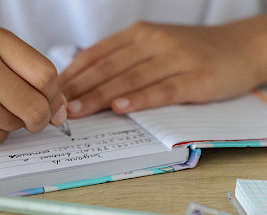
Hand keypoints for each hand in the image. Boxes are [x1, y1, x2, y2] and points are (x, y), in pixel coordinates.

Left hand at [59, 16, 266, 117]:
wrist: (239, 46)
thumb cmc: (189, 51)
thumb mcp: (152, 46)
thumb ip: (123, 60)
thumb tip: (87, 82)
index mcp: (137, 34)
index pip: (96, 54)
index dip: (72, 74)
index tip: (53, 92)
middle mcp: (153, 41)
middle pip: (108, 67)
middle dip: (79, 89)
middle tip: (57, 106)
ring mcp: (175, 58)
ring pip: (130, 78)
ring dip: (100, 96)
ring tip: (77, 111)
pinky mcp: (196, 77)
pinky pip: (163, 89)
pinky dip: (140, 99)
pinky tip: (121, 108)